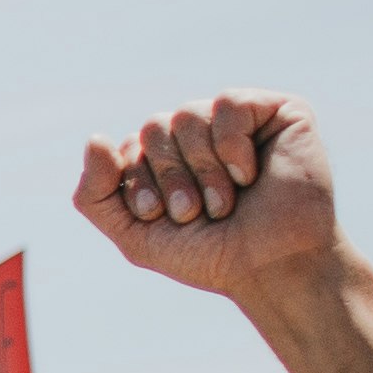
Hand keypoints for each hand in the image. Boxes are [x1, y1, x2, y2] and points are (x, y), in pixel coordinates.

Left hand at [69, 91, 343, 303]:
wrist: (271, 268)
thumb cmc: (210, 254)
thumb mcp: (135, 235)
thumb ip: (95, 194)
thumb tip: (94, 138)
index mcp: (166, 159)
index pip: (127, 148)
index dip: (139, 185)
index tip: (160, 218)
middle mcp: (200, 135)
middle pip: (155, 127)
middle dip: (170, 178)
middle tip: (195, 212)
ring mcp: (238, 121)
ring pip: (187, 114)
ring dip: (201, 169)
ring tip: (224, 202)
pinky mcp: (278, 111)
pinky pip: (228, 104)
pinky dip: (230, 146)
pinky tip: (248, 174)